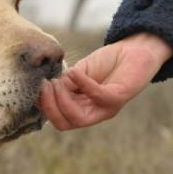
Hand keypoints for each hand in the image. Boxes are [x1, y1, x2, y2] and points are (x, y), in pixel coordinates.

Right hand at [40, 32, 172, 129]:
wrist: (134, 50)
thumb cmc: (107, 62)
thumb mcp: (79, 72)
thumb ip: (65, 82)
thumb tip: (47, 87)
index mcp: (82, 109)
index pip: (58, 119)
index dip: (45, 107)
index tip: (37, 87)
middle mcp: (93, 113)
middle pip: (64, 124)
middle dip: (49, 106)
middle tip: (44, 86)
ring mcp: (106, 108)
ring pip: (77, 118)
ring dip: (62, 100)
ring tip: (55, 81)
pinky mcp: (119, 98)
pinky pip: (98, 96)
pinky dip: (83, 84)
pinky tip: (74, 72)